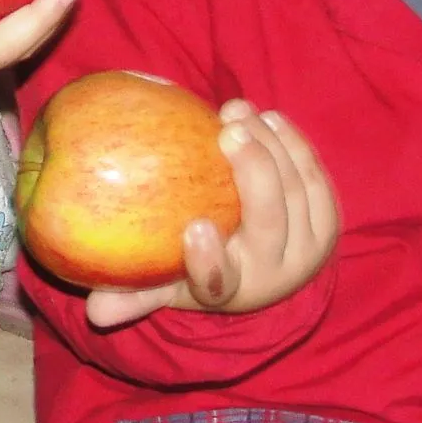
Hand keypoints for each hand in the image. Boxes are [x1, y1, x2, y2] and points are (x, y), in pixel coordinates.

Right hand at [86, 101, 338, 328]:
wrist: (274, 267)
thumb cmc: (206, 265)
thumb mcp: (168, 283)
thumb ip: (132, 293)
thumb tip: (93, 310)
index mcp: (232, 292)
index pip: (221, 283)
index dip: (210, 261)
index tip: (194, 228)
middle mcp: (277, 274)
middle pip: (270, 223)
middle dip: (254, 174)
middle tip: (227, 133)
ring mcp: (309, 246)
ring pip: (296, 190)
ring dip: (272, 145)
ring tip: (239, 112)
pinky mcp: (328, 219)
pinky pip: (315, 175)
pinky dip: (293, 143)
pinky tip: (268, 117)